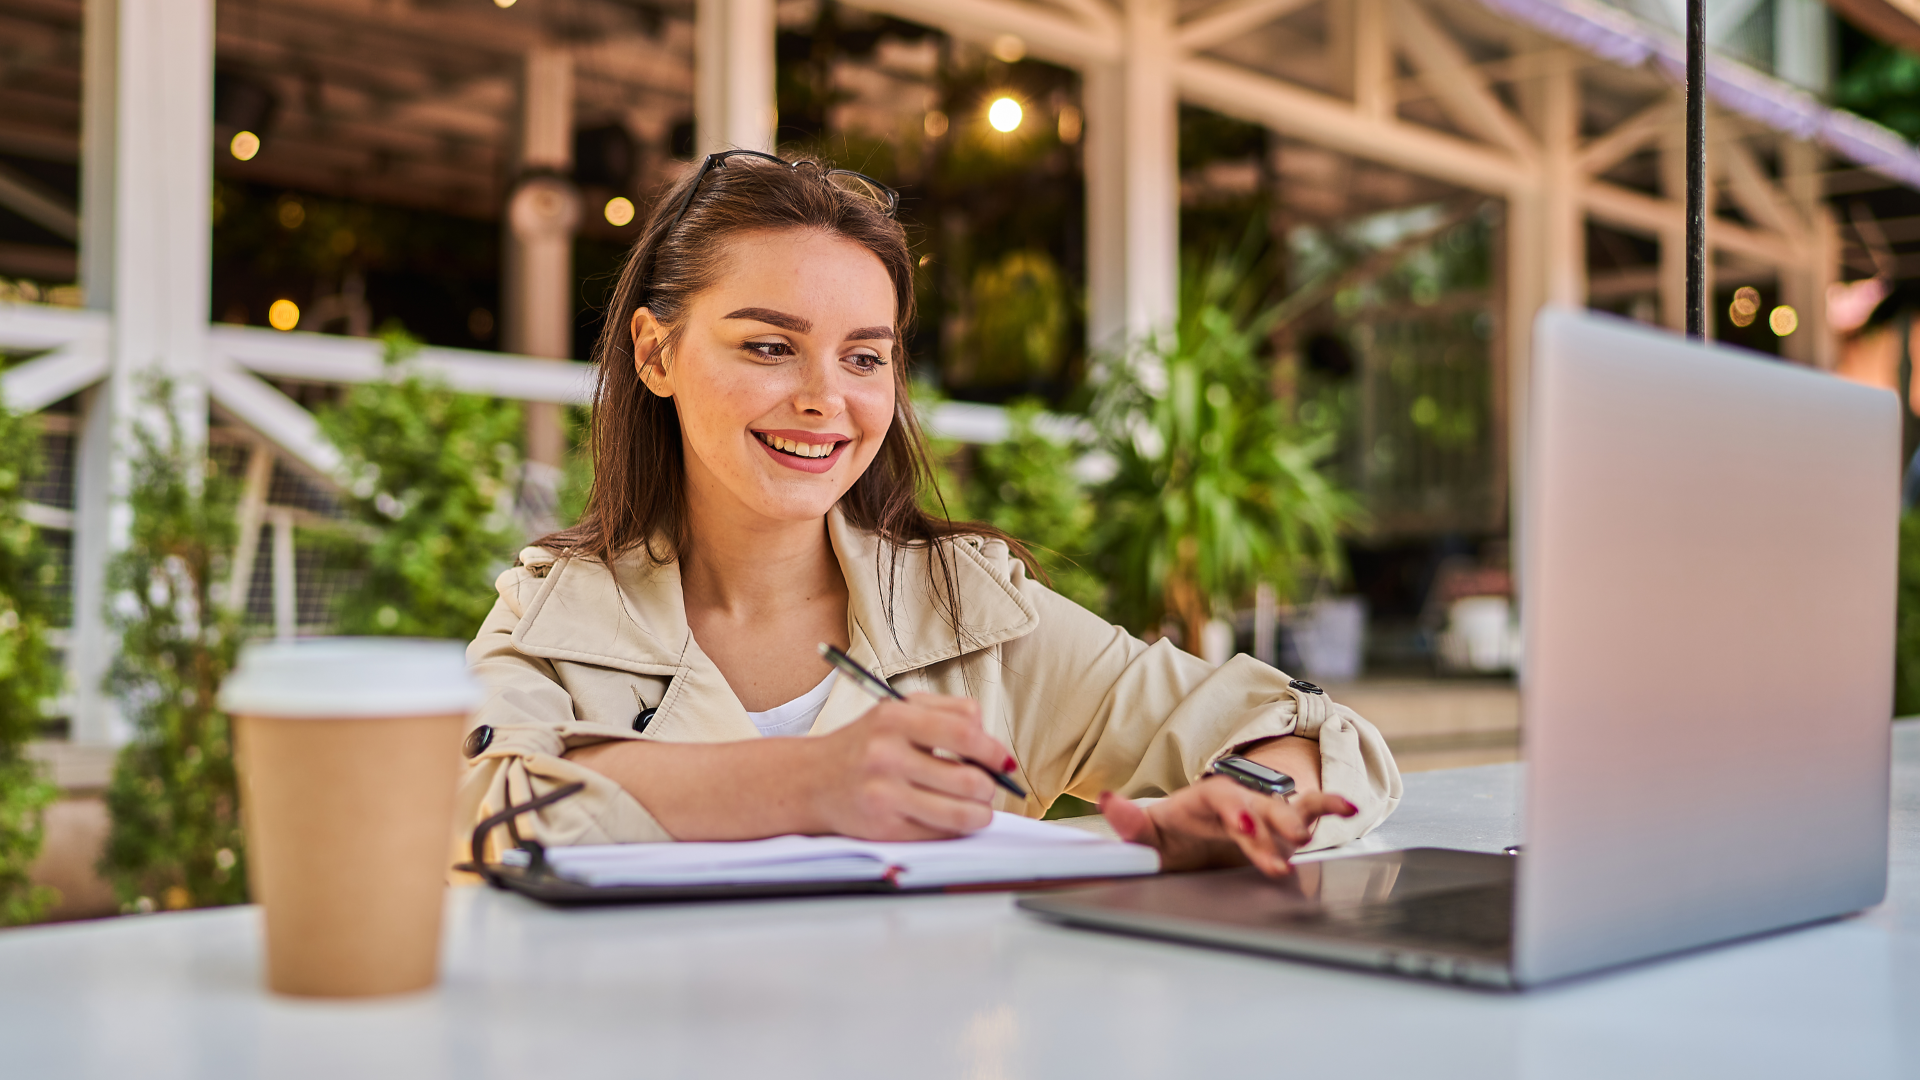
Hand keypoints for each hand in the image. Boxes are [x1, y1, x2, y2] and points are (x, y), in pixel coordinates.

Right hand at [804, 693, 1012, 840]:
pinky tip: (949, 819)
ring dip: (980, 814)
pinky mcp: (883, 828)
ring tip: (977, 809)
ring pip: (960, 814)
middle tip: (988, 787)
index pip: (964, 733)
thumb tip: (994, 746)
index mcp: (895, 718)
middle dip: (990, 788)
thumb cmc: (865, 744)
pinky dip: (955, 829)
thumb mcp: (899, 710)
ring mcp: (884, 794)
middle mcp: (887, 755)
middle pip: (969, 779)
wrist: (811, 780)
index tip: (1003, 761)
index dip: (993, 750)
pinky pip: (939, 834)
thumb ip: (949, 713)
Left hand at [1099, 777, 1356, 876]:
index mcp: (1208, 798)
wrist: (1193, 838)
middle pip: (1261, 806)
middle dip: (1275, 822)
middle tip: (1291, 839)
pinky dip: (1328, 807)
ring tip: (1327, 824)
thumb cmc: (1173, 834)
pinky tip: (1348, 808)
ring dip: (1303, 818)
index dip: (1236, 814)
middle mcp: (1241, 800)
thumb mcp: (1148, 832)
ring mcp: (1264, 811)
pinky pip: (1308, 811)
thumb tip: (1106, 799)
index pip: (1223, 801)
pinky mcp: (1281, 826)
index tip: (1245, 829)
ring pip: (1288, 809)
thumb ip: (1130, 819)